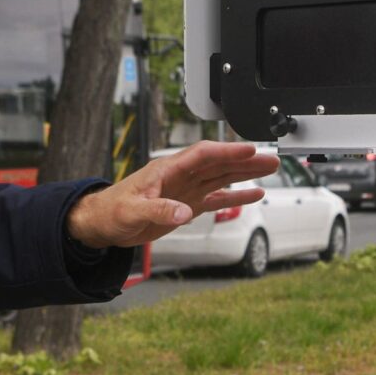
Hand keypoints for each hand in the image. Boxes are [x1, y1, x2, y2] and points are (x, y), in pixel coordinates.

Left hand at [66, 141, 278, 249]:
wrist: (104, 223)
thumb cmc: (112, 211)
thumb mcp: (132, 211)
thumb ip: (159, 210)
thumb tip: (184, 213)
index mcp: (167, 169)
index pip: (203, 155)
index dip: (226, 151)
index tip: (249, 150)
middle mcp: (181, 176)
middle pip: (219, 163)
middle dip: (246, 160)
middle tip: (271, 158)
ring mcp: (186, 189)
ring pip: (222, 177)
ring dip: (246, 174)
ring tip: (271, 169)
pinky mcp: (187, 205)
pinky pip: (217, 197)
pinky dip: (236, 195)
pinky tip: (254, 194)